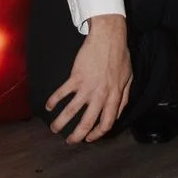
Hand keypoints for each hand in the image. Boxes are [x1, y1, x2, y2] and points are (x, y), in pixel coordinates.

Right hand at [46, 14, 131, 143]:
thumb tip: (118, 114)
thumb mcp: (128, 77)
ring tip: (54, 128)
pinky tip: (49, 106)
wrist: (109, 36)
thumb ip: (124, 97)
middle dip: (77, 135)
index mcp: (115, 95)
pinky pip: (62, 93)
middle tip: (70, 141)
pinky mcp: (76, 77)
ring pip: (71, 112)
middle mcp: (101, 94)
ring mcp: (88, 86)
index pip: (107, 123)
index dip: (97, 134)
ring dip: (60, 122)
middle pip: (87, 122)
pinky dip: (53, 101)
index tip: (89, 138)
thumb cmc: (120, 55)